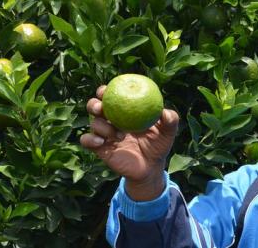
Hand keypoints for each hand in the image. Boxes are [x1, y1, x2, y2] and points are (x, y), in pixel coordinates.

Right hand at [80, 85, 179, 200]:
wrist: (150, 168)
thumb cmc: (159, 145)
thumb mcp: (167, 132)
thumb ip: (170, 121)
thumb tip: (165, 112)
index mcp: (125, 110)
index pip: (111, 96)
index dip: (106, 90)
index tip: (107, 90)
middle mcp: (111, 120)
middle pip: (95, 106)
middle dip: (94, 103)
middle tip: (101, 107)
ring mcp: (105, 134)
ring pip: (93, 123)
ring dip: (102, 126)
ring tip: (119, 135)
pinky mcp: (100, 148)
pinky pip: (87, 141)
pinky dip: (90, 139)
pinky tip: (101, 141)